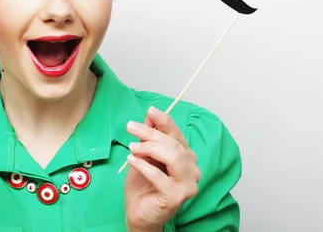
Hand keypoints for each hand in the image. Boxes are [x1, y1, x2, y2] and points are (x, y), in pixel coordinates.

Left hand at [123, 107, 200, 231]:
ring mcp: (188, 184)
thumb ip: (148, 136)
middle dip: (151, 133)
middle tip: (131, 127)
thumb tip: (150, 114)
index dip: (165, 121)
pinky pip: (161, 177)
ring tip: (131, 147)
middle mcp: (192, 169)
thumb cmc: (142, 184)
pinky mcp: (178, 197)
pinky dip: (144, 166)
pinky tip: (131, 160)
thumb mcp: (142, 154)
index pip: (177, 135)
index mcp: (185, 156)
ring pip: (173, 157)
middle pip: (174, 144)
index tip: (150, 110)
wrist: (137, 212)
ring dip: (149, 148)